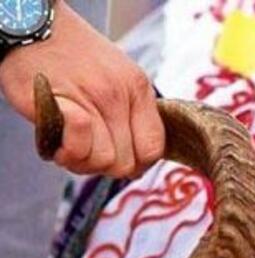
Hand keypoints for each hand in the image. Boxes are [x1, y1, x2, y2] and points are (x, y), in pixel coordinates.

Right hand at [0, 1, 163, 176]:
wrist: (34, 27)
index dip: (137, 164)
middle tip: (86, 150)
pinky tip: (58, 139)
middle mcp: (120, 95)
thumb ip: (132, 114)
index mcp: (139, 89)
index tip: (118, 159)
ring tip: (68, 143)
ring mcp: (93, 99)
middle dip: (104, 166)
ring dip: (81, 160)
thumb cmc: (74, 57)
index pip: (154, 149)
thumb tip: (137, 160)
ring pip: (101, 161)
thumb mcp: (118, 76)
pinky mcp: (62, 105)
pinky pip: (78, 146)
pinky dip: (66, 150)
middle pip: (126, 163)